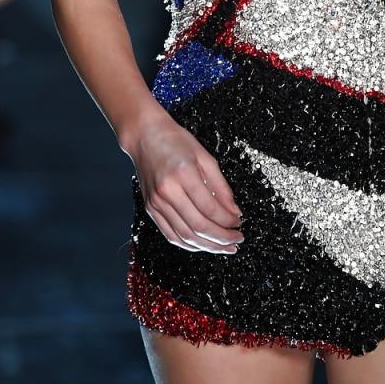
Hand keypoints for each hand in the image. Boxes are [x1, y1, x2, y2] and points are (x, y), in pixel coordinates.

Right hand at [129, 115, 244, 254]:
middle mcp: (167, 192)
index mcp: (184, 175)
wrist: (145, 136)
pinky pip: (171, 235)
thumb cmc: (176, 141)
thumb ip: (221, 187)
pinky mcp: (151, 209)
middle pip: (198, 226)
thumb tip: (234, 211)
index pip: (210, 208)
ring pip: (185, 235)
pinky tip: (203, 244)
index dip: (227, 221)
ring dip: (207, 245)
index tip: (239, 223)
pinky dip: (189, 244)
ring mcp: (156, 203)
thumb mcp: (205, 157)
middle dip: (221, 238)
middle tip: (237, 240)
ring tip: (224, 247)